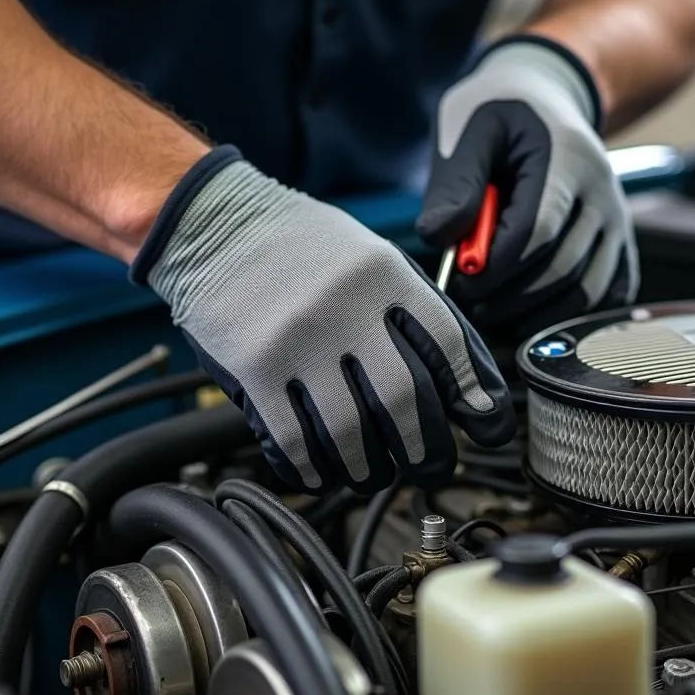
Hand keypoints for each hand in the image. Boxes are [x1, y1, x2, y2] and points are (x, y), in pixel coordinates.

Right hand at [133, 148, 515, 492]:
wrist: (212, 221)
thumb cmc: (297, 242)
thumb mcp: (366, 251)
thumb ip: (409, 303)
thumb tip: (458, 373)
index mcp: (382, 274)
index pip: (445, 344)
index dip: (472, 392)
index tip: (482, 422)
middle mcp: (344, 307)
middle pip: (403, 398)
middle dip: (425, 446)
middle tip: (430, 464)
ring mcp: (297, 340)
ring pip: (349, 431)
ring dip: (369, 467)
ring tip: (375, 474)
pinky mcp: (254, 368)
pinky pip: (293, 437)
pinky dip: (315, 467)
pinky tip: (325, 474)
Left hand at [417, 36, 638, 327]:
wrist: (547, 95)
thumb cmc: (497, 112)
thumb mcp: (466, 131)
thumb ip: (453, 184)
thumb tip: (438, 238)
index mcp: (565, 158)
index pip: (536, 232)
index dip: (495, 267)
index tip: (460, 279)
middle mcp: (601, 191)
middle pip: (561, 268)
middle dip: (510, 297)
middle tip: (470, 304)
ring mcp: (616, 218)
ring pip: (585, 290)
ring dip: (536, 315)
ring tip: (494, 313)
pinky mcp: (619, 240)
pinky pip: (606, 294)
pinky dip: (569, 315)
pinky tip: (530, 314)